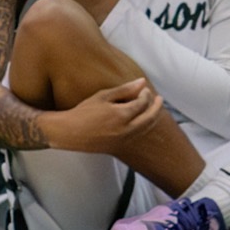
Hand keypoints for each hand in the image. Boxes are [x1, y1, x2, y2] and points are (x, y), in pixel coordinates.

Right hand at [40, 78, 164, 155]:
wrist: (69, 133)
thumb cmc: (83, 112)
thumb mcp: (103, 96)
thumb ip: (124, 89)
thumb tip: (142, 82)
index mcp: (121, 115)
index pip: (142, 103)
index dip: (146, 95)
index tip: (144, 89)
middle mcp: (126, 130)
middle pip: (150, 118)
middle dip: (157, 107)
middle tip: (160, 99)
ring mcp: (124, 140)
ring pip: (146, 129)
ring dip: (152, 118)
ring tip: (154, 108)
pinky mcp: (120, 146)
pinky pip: (138, 135)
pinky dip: (144, 126)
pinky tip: (142, 120)